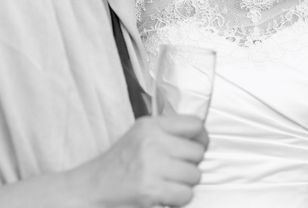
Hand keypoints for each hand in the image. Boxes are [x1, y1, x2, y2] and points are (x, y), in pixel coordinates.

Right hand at [73, 115, 207, 207]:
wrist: (89, 190)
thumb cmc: (119, 164)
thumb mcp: (140, 136)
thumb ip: (168, 132)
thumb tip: (203, 138)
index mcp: (150, 125)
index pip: (195, 125)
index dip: (201, 138)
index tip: (196, 147)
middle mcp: (151, 142)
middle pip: (197, 152)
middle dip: (190, 165)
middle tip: (173, 171)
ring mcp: (151, 165)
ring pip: (194, 175)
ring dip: (184, 184)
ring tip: (166, 183)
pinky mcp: (150, 189)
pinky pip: (185, 194)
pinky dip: (177, 199)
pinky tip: (162, 195)